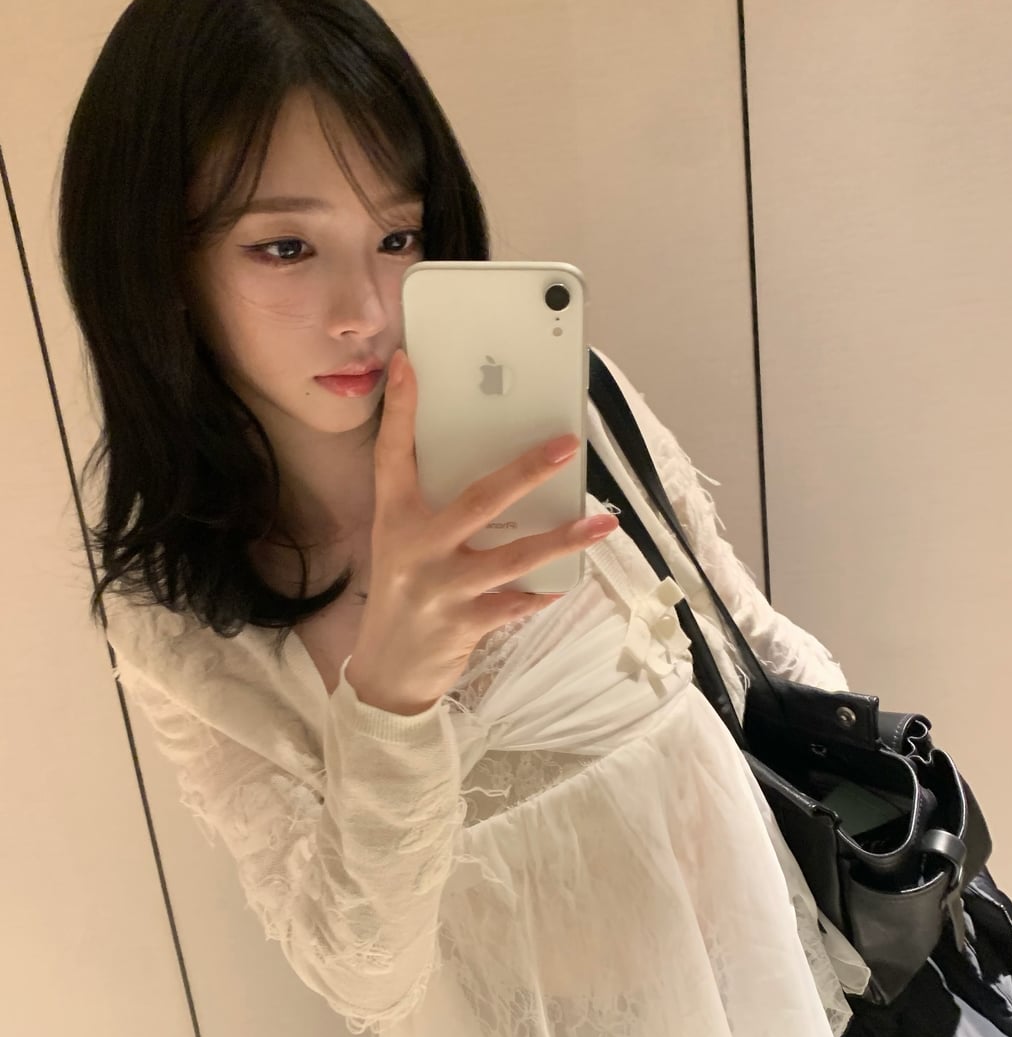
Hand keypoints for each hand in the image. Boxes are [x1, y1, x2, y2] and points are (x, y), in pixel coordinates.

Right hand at [345, 347, 618, 713]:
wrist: (386, 672)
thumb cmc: (404, 595)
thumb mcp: (403, 545)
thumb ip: (436, 508)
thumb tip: (500, 475)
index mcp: (395, 520)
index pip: (392, 455)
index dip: (399, 410)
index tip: (408, 364)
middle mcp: (415, 549)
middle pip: (478, 499)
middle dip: (526, 470)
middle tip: (566, 444)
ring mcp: (441, 589)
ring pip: (513, 557)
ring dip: (562, 540)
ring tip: (601, 524)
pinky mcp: (463, 624)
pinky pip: (516, 603)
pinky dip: (542, 593)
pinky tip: (566, 583)